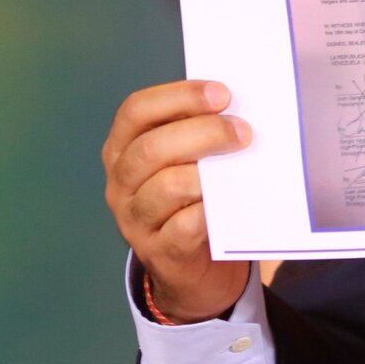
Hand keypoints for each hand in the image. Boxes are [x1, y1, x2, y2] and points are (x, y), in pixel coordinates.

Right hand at [102, 80, 252, 322]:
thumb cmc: (193, 199)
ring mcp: (135, 220)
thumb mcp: (186, 162)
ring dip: (209, 173)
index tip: (222, 93)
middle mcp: (121, 183)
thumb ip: (199, 135)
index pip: (136, 110)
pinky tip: (231, 202)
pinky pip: (184, 226)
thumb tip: (240, 107)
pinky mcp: (159, 252)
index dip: (179, 96)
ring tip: (242, 166)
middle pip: (151, 147)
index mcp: (123, 148)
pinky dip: (211, 210)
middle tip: (243, 132)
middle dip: (203, 133)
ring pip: (167, 186)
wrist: (194, 270)